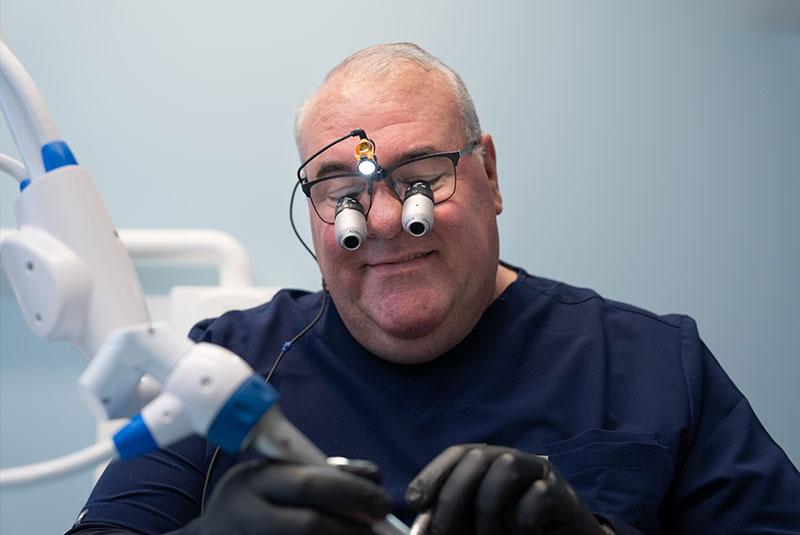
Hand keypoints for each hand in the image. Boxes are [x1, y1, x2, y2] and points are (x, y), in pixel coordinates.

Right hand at [190, 459, 391, 534]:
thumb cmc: (255, 505)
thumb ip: (320, 475)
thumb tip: (372, 480)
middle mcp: (244, 513)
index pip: (308, 484)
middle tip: (377, 529)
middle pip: (310, 525)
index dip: (352, 493)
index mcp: (252, 480)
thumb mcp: (276, 480)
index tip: (381, 502)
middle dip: (352, 528)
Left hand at [405, 444, 608, 534]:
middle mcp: (511, 459)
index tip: (414, 501)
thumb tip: (422, 526)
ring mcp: (538, 473)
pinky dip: (522, 522)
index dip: (433, 473)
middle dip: (452, 495)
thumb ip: (453, 522)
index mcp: (488, 463)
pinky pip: (537, 498)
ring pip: (506, 468)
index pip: (457, 454)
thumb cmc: (513, 533)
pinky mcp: (563, 493)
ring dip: (488, 509)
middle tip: (440, 533)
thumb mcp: (477, 525)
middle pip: (477, 457)